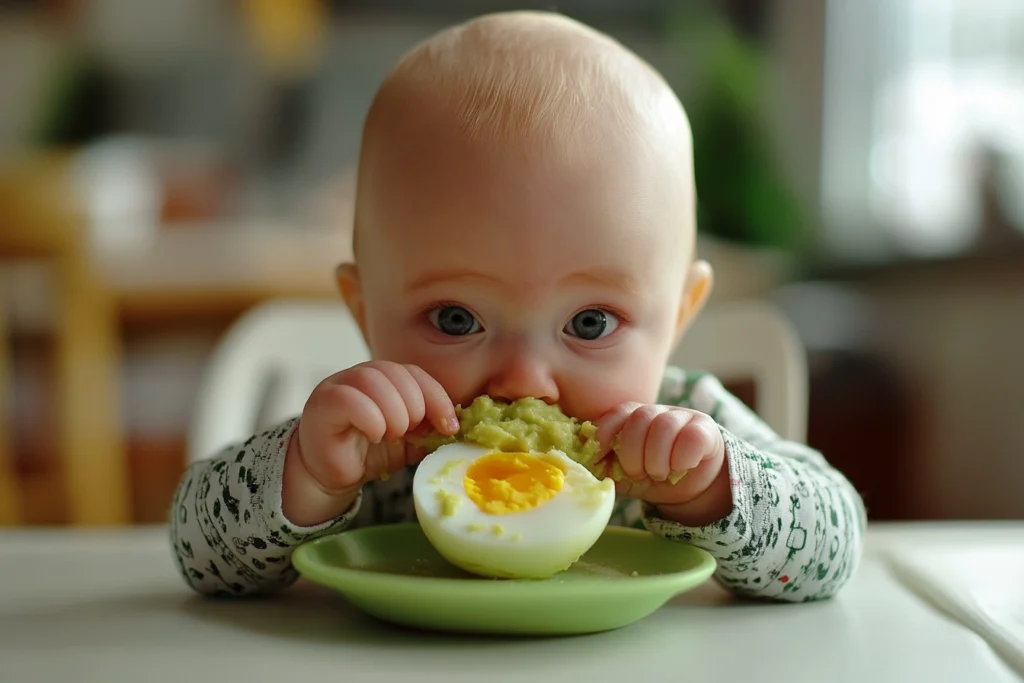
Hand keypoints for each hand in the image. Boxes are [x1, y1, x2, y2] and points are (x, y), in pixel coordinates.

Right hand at [283, 361, 457, 524]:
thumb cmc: (369, 453)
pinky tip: (374, 435)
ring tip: (393, 434)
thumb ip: (430, 430)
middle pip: (395, 372)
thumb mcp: (410, 441)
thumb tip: (456, 427)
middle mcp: (360, 375)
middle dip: (414, 405)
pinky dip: (370, 418)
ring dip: (393, 411)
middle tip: (411, 431)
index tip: (449, 426)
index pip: (415, 373)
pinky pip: (348, 399)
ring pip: (372, 379)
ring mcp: (338, 385)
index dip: (437, 397)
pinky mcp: (322, 402)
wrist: (330, 475)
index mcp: (385, 379)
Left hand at [594, 403, 731, 524]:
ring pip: (664, 426)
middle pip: (639, 419)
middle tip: (638, 473)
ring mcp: (682, 416)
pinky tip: (680, 468)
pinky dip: (681, 459)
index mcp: (631, 417)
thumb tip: (580, 466)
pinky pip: (691, 437)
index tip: (601, 457)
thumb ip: (601, 468)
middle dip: (633, 454)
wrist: (688, 487)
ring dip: (657, 459)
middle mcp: (655, 411)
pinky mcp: (705, 429)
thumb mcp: (622, 475)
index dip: (605, 435)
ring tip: (659, 474)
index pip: (615, 414)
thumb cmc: (650, 476)